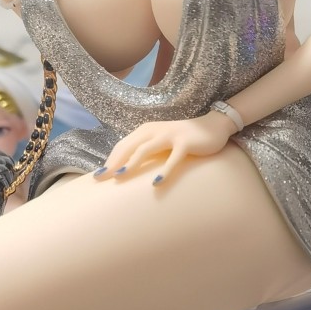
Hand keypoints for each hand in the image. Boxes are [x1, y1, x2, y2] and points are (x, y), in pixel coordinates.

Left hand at [93, 111, 236, 185]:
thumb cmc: (183, 139)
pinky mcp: (186, 143)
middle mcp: (155, 131)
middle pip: (129, 147)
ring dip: (132, 163)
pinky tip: (156, 183)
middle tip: (101, 178)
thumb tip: (125, 170)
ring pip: (146, 150)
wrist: (213, 126)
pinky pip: (173, 158)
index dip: (109, 160)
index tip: (98, 176)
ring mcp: (170, 136)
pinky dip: (164, 171)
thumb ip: (145, 151)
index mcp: (146, 131)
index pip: (122, 146)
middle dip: (113, 163)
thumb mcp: (160, 143)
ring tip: (120, 177)